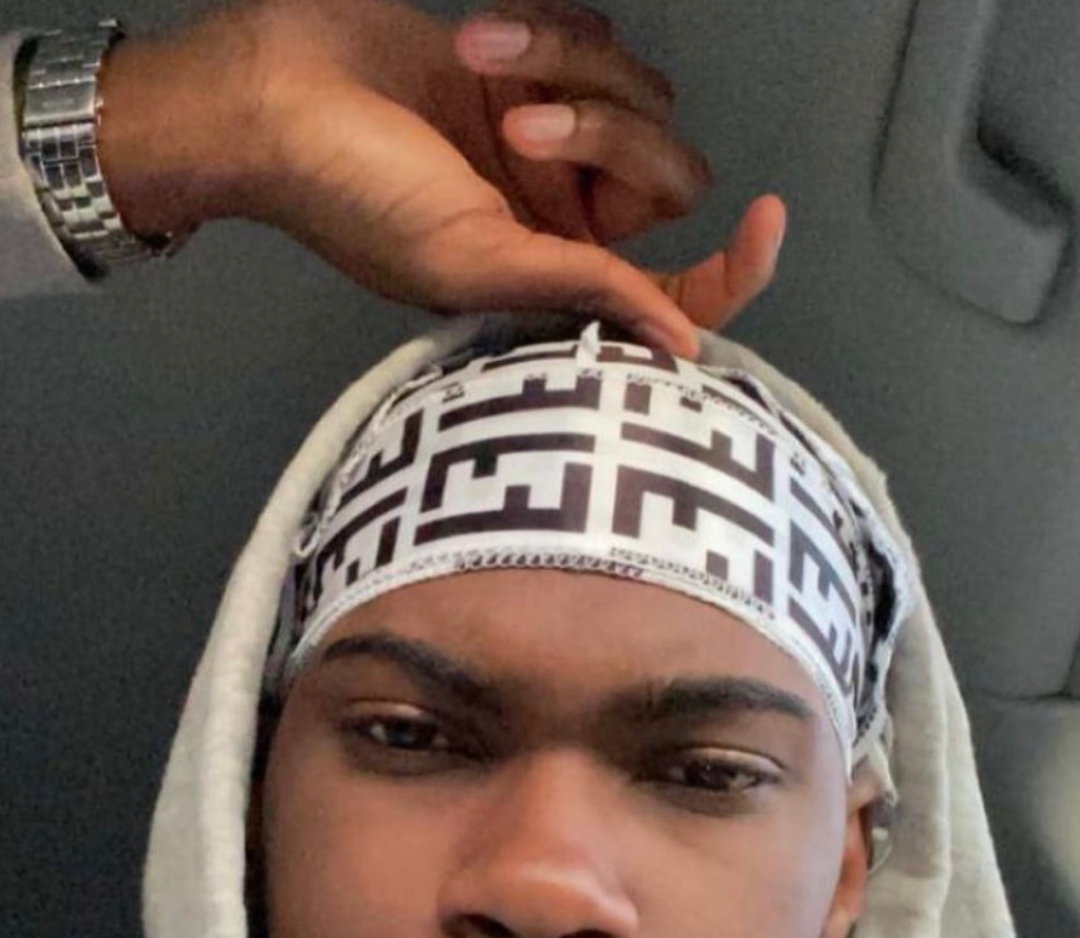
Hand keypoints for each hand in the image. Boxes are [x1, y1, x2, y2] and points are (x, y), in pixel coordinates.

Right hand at [98, 0, 785, 356]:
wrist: (275, 95)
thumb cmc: (354, 195)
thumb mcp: (469, 262)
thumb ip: (582, 289)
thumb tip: (685, 345)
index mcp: (554, 282)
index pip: (675, 292)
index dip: (734, 269)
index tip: (766, 216)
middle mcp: (565, 219)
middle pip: (668, 177)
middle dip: (606, 136)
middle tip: (519, 130)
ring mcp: (552, 142)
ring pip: (638, 94)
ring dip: (566, 69)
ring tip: (477, 68)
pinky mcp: (535, 67)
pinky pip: (598, 37)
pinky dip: (549, 31)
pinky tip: (482, 44)